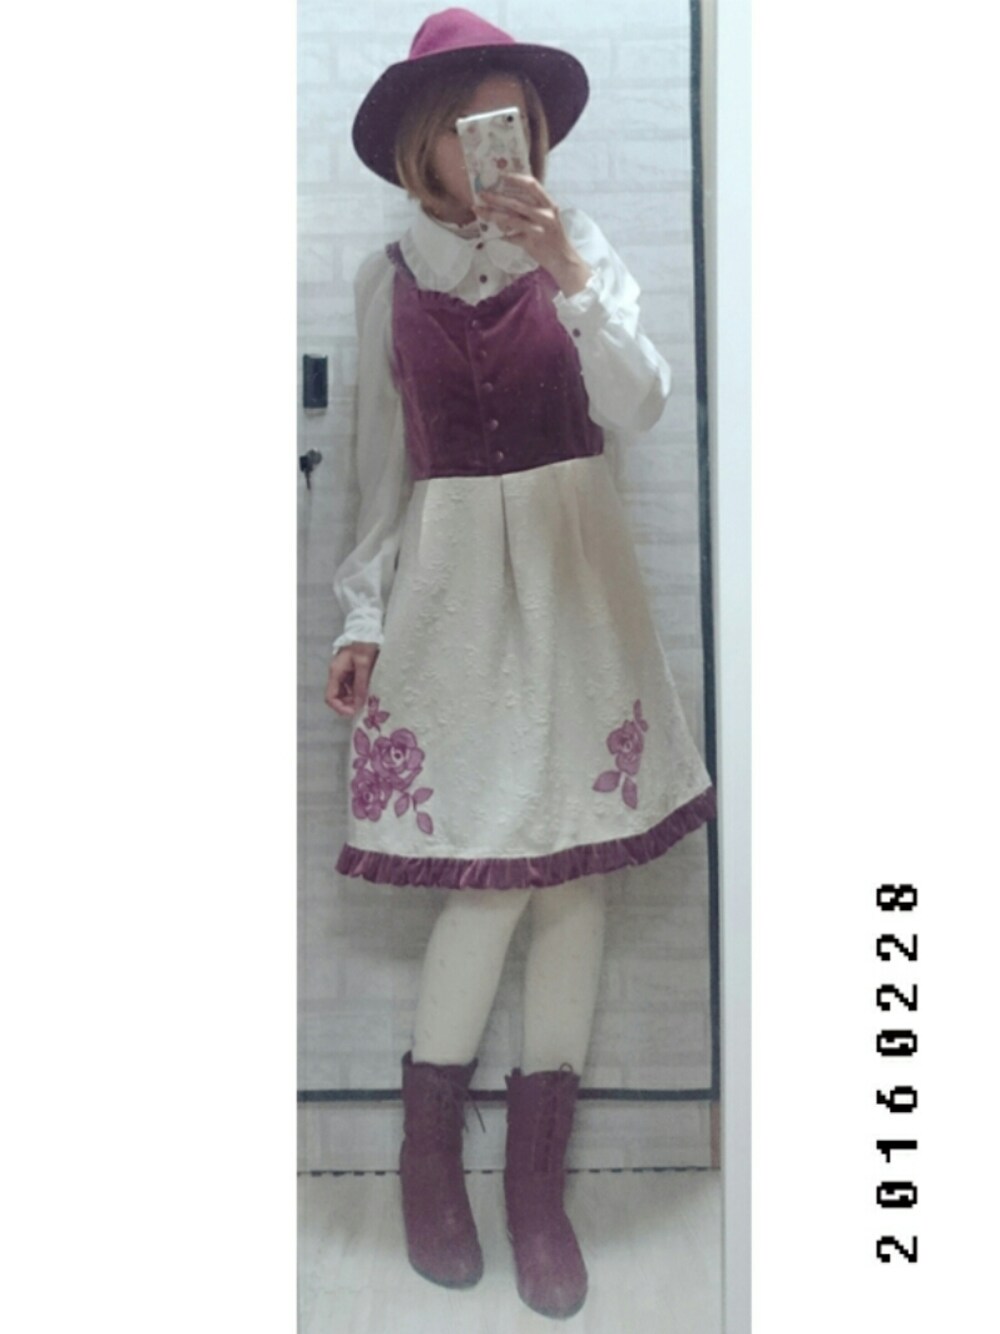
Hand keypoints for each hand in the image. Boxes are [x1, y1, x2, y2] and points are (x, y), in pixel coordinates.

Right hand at [325, 642, 379, 716]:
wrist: (367, 629)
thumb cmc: (364, 644)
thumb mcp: (364, 664)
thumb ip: (361, 684)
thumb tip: (359, 703)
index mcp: (336, 672)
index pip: (330, 697)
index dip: (339, 707)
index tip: (353, 712)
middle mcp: (337, 674)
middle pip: (338, 696)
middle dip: (349, 704)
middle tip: (364, 707)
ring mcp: (344, 673)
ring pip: (346, 692)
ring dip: (355, 698)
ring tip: (368, 700)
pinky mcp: (352, 671)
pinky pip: (352, 686)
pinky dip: (359, 691)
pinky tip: (369, 691)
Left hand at [476, 175, 592, 296]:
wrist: (564, 260)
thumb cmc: (554, 237)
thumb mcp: (549, 217)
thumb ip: (534, 207)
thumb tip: (509, 199)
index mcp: (549, 204)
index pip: (532, 185)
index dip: (516, 179)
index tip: (501, 176)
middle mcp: (545, 215)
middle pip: (516, 202)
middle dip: (496, 197)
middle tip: (481, 193)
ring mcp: (538, 230)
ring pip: (510, 219)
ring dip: (492, 213)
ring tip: (478, 209)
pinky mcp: (531, 244)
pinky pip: (512, 237)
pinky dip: (504, 235)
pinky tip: (499, 235)